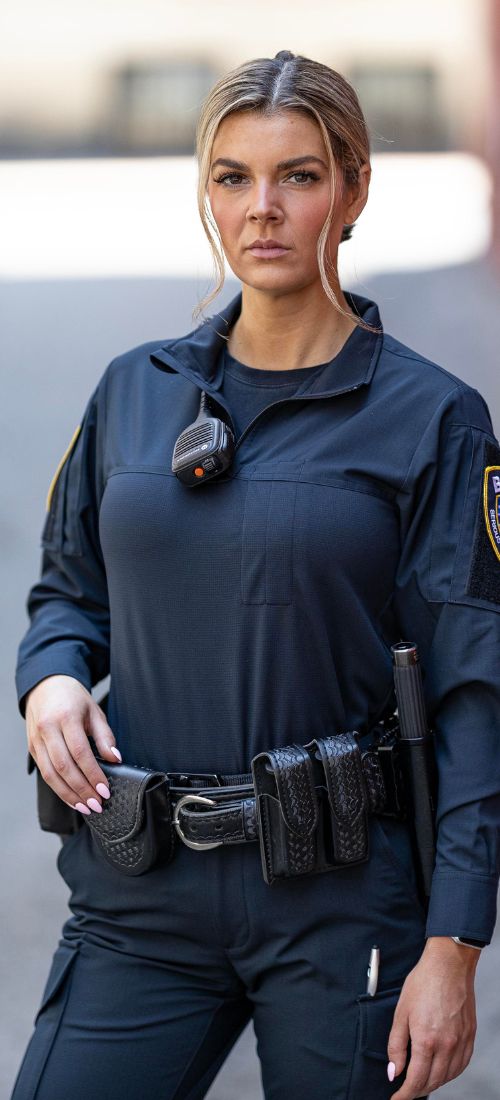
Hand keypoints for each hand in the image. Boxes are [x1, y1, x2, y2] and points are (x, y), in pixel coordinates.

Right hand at [26, 675, 121, 814]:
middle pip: (64, 766)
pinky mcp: (32, 748)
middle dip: (82, 789)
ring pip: (50, 774)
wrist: (46, 686)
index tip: (105, 789)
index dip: (93, 774)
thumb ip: (105, 737)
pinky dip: (58, 788)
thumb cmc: (73, 699)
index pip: (80, 752)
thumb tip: (116, 759)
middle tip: (97, 804)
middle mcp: (47, 729)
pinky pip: (44, 773)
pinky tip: (72, 798)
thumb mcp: (94, 712)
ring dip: (69, 794)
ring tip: (86, 807)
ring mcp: (36, 739)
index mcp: (66, 717)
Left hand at [387, 936, 478, 1097]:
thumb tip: (394, 1071)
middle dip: (417, 1090)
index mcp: (427, 1040)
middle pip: (433, 1082)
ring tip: (421, 1081)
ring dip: (434, 1083)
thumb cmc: (423, 983)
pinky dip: (451, 1073)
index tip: (396, 1099)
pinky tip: (442, 1070)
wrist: (448, 964)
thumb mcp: (401, 1013)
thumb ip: (396, 1045)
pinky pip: (462, 1064)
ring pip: (448, 1076)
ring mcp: (461, 1041)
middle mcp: (447, 1045)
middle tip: (406, 1090)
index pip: (416, 1080)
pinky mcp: (470, 1035)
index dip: (404, 1094)